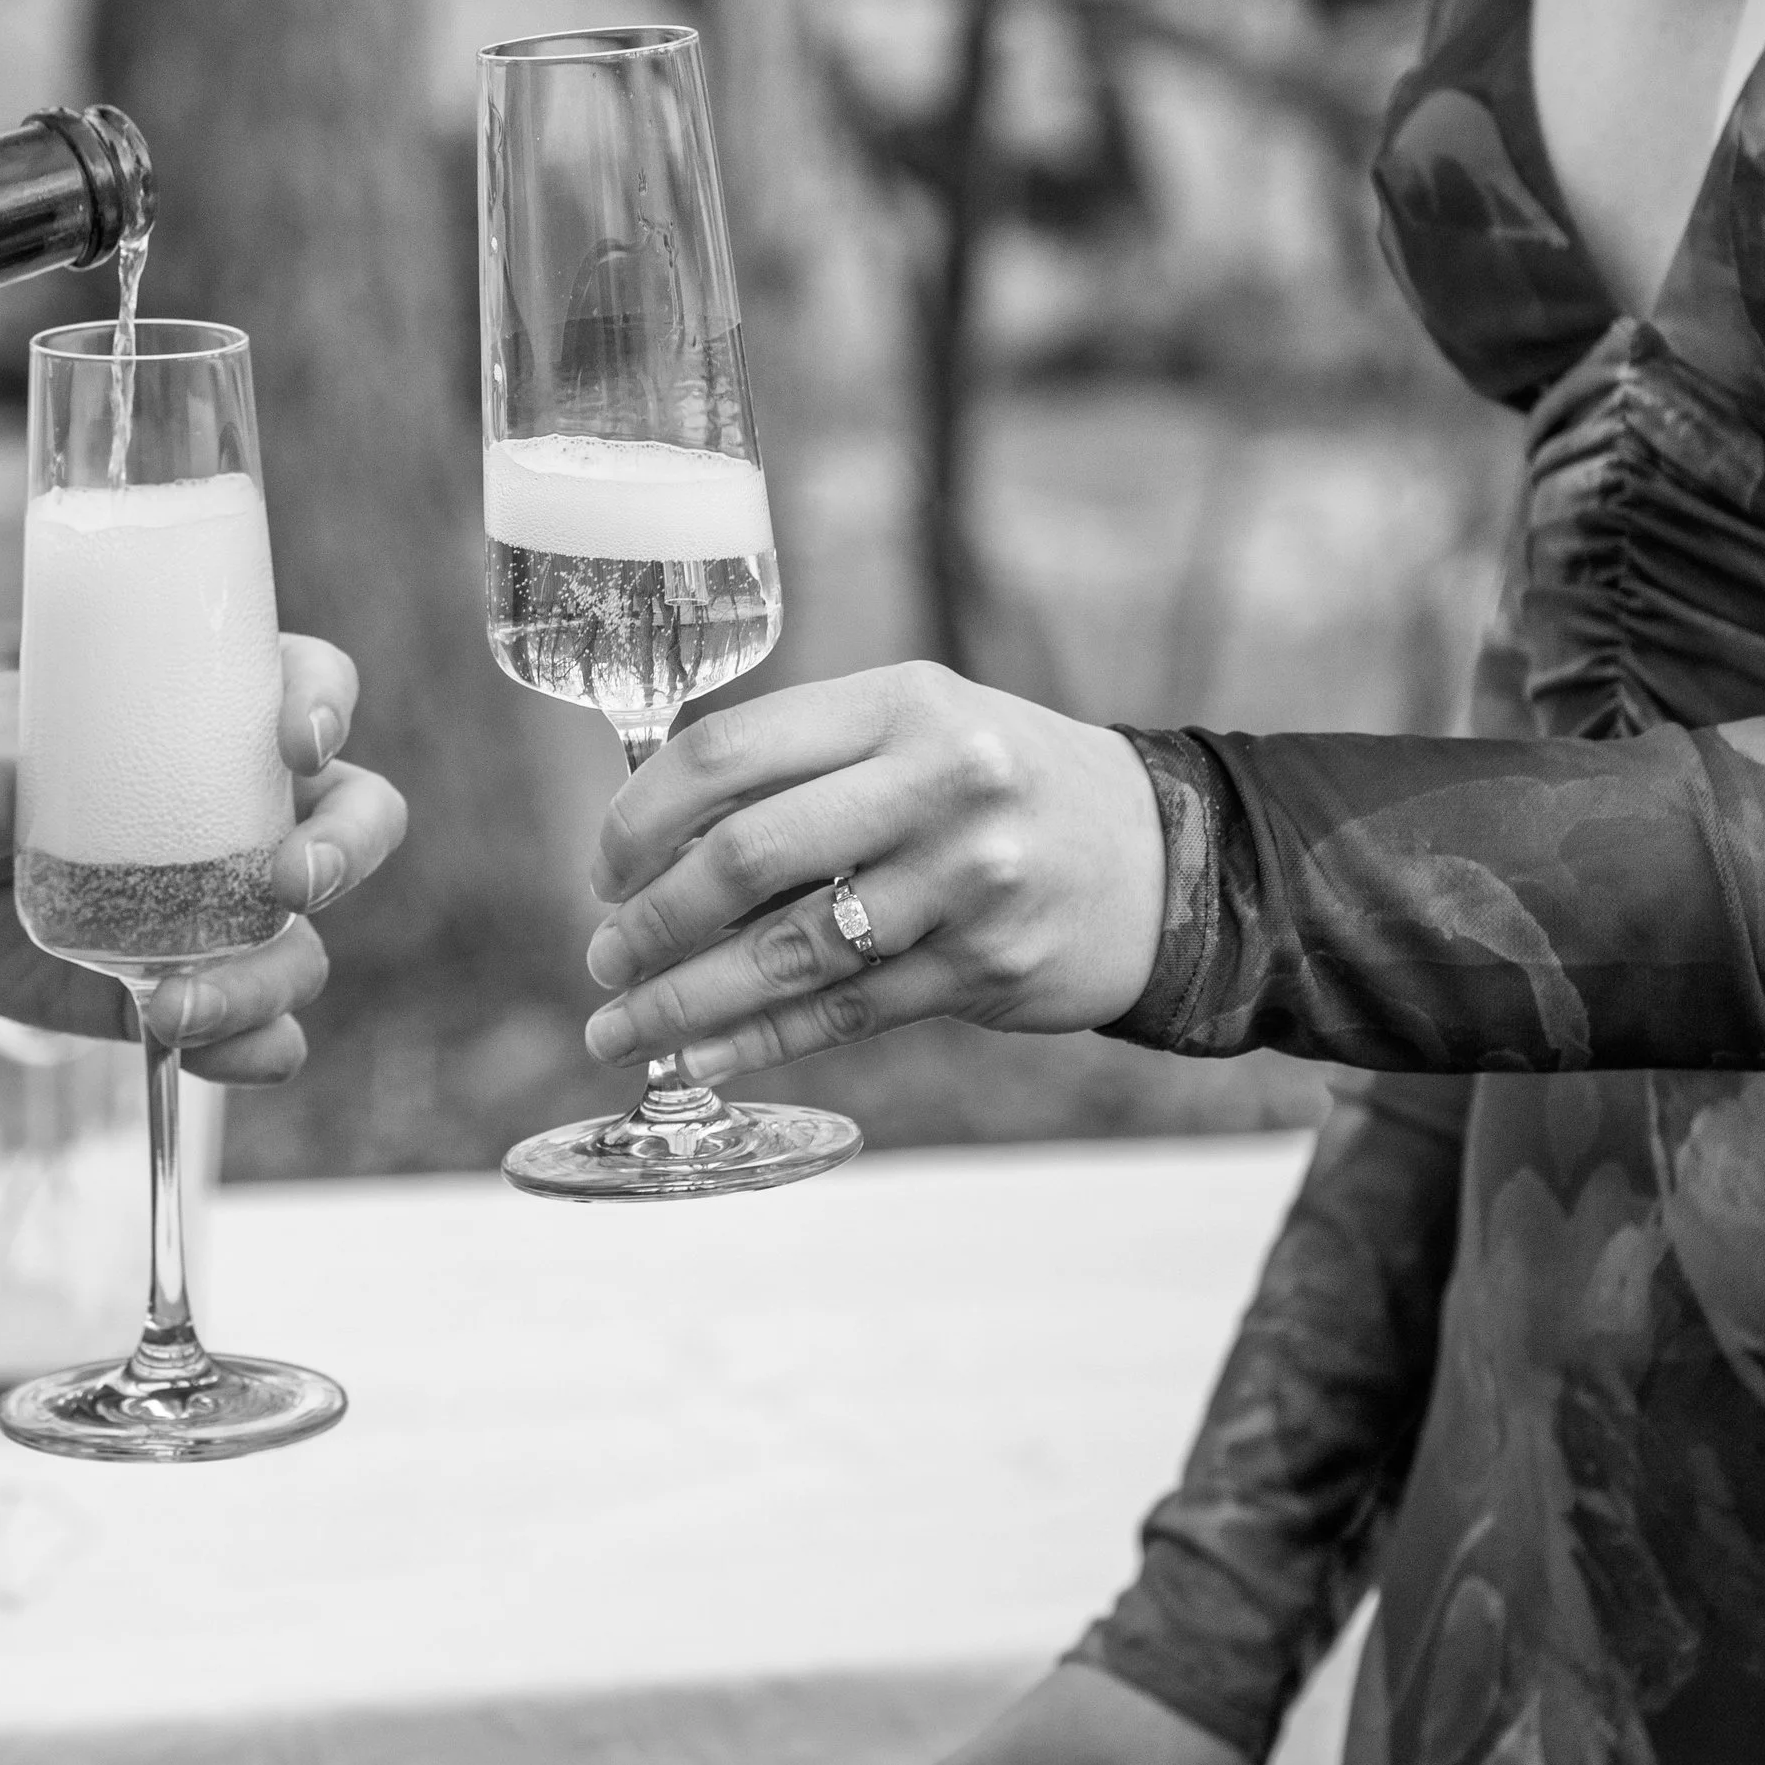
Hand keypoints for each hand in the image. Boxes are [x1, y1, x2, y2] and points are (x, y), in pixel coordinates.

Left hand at [0, 636, 407, 1084]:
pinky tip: (215, 1056)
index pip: (304, 683)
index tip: (297, 740)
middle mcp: (240, 811)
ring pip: (303, 945)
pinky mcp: (182, 987)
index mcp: (203, 716)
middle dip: (346, 851)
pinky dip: (253, 1049)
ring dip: (267, 981)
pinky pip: (256, 1028)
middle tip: (294, 881)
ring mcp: (220, 909)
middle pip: (355, 819)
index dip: (325, 703)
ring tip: (176, 1007)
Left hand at [579, 664, 1165, 1082]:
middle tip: (605, 954)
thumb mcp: (916, 729)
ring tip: (620, 1022)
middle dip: (652, 918)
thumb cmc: (1001, 787)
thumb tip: (654, 844)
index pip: (728, 750)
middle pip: (745, 855)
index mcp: (900, 703)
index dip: (640, 816)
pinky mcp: (983, 966)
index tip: (606, 867)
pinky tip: (693, 1061)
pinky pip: (840, 1014)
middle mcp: (938, 782)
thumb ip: (804, 766)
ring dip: (684, 998)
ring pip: (787, 951)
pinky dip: (752, 1043)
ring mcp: (967, 880)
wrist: (1158, 855)